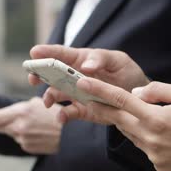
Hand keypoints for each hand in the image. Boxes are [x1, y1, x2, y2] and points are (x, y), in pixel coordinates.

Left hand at [0, 97, 61, 154]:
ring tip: (33, 126)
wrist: (69, 134)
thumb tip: (5, 113)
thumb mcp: (38, 104)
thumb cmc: (56, 115)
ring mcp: (22, 138)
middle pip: (1, 127)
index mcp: (21, 111)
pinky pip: (20, 141)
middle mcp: (19, 125)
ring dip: (16, 130)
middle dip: (2, 125)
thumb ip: (19, 108)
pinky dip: (25, 137)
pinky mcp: (27, 147)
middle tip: (9, 122)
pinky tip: (37, 134)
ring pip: (11, 134)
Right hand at [28, 45, 149, 106]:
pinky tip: (61, 118)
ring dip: (48, 97)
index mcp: (81, 60)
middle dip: (39, 75)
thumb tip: (85, 66)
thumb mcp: (118, 60)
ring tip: (48, 102)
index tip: (34, 52)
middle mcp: (75, 76)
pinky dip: (62, 116)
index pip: (61, 54)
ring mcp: (76, 94)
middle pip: (51, 74)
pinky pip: (68, 114)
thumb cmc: (127, 73)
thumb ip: (101, 59)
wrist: (138, 98)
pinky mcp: (82, 110)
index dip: (46, 52)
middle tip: (33, 78)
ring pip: (55, 94)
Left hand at [60, 77, 170, 170]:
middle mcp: (150, 137)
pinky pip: (141, 146)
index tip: (82, 83)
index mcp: (156, 118)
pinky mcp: (157, 164)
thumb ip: (157, 89)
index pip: (120, 100)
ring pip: (129, 132)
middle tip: (88, 96)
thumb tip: (135, 93)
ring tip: (125, 110)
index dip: (99, 90)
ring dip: (125, 120)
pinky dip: (142, 135)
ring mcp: (152, 153)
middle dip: (102, 107)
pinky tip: (154, 130)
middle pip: (117, 118)